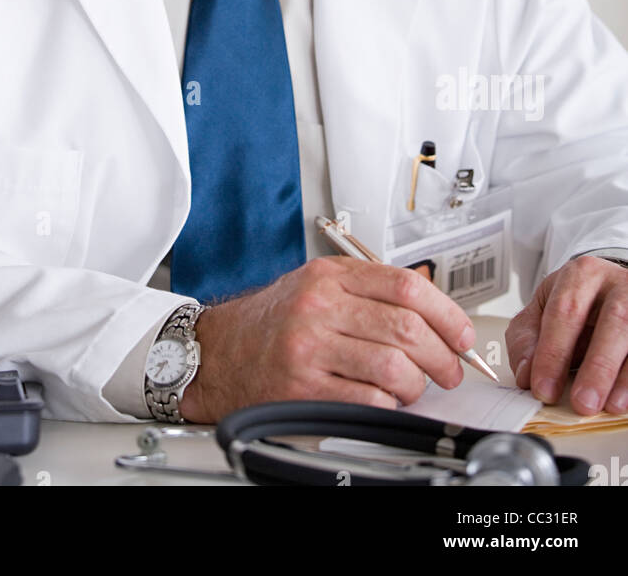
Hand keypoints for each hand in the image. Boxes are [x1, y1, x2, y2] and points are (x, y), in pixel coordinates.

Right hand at [178, 255, 474, 423]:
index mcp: (330, 275)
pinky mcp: (304, 388)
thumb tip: (435, 317)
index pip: (407, 286)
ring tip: (413, 389)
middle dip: (441, 357)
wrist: (219, 353)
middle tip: (449, 371)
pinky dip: (388, 406)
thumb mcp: (318, 286)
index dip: (447, 313)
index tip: (462, 336)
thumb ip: (370, 292)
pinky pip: (369, 401)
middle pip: (406, 328)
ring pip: (394, 367)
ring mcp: (310, 347)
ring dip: (417, 386)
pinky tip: (383, 401)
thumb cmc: (274, 321)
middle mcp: (319, 306)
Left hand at [506, 255, 627, 414]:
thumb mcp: (543, 310)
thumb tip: (526, 375)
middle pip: (614, 321)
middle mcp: (618, 286)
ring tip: (610, 406)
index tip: (543, 389)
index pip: (565, 311)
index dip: (553, 353)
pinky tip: (626, 400)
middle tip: (582, 403)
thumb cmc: (577, 304)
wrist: (611, 290)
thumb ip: (527, 340)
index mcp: (582, 275)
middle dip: (597, 367)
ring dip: (625, 377)